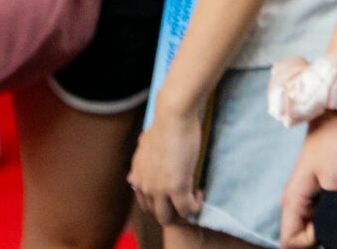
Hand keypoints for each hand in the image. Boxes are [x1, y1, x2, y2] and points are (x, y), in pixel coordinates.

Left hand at [128, 101, 205, 226]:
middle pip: (156, 213)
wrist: (173, 118)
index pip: (145, 203)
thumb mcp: (145, 145)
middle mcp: (144, 187)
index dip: (161, 202)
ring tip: (193, 200)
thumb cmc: (163, 125)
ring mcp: (159, 190)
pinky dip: (195, 207)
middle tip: (185, 201)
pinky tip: (200, 195)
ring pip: (169, 217)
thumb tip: (143, 154)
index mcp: (137, 177)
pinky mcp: (177, 188)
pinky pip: (187, 209)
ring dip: (182, 213)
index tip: (173, 194)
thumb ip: (143, 158)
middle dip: (172, 211)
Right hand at [279, 112, 336, 247]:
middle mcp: (294, 202)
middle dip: (322, 231)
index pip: (291, 241)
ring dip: (329, 220)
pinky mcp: (315, 191)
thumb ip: (330, 210)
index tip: (332, 223)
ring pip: (312, 225)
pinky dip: (332, 210)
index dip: (312, 241)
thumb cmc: (335, 142)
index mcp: (293, 201)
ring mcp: (304, 197)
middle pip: (302, 236)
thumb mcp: (336, 178)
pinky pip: (319, 213)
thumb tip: (329, 234)